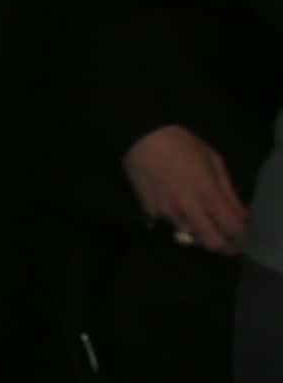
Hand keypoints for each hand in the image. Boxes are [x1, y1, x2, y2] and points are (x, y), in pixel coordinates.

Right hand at [122, 124, 247, 256]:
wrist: (139, 136)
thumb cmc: (181, 143)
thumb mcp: (213, 159)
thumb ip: (228, 190)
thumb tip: (242, 215)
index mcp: (208, 193)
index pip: (233, 229)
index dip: (242, 237)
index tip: (243, 236)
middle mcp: (189, 208)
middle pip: (213, 243)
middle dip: (224, 245)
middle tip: (227, 240)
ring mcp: (168, 212)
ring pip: (190, 236)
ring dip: (198, 232)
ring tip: (198, 219)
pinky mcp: (150, 211)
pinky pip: (169, 224)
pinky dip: (176, 221)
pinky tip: (174, 206)